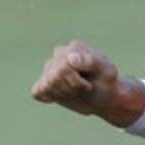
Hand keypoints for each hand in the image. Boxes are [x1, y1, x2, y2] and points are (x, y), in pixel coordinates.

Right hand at [30, 40, 144, 126]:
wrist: (104, 95)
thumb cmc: (106, 82)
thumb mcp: (106, 72)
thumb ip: (91, 62)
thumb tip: (71, 57)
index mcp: (74, 48)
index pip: (64, 67)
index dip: (76, 82)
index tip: (89, 85)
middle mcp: (59, 54)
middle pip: (54, 77)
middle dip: (70, 88)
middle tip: (84, 88)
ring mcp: (49, 68)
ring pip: (46, 86)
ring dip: (63, 94)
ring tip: (76, 91)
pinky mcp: (44, 82)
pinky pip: (37, 92)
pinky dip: (49, 97)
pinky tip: (62, 96)